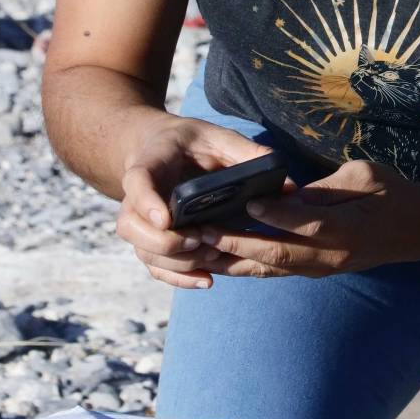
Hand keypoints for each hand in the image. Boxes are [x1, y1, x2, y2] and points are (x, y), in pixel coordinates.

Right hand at [116, 115, 288, 290]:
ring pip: (142, 250)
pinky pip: (155, 266)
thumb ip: (249, 155)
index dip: (146, 202)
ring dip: (175, 262)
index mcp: (152, 161)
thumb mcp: (219, 138)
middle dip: (164, 241)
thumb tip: (288, 187)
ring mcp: (141, 221)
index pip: (137, 181)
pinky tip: (207, 281)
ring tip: (210, 259)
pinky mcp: (151, 240)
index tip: (166, 219)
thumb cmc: (193, 143)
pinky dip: (178, 278)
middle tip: (199, 240)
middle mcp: (137, 196)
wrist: (160, 148)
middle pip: (131, 226)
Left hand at [188, 157, 419, 279]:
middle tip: (204, 232)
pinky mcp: (315, 271)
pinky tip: (220, 258)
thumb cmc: (393, 194)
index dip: (276, 215)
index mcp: (349, 228)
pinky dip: (247, 266)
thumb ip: (327, 188)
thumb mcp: (365, 176)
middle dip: (239, 244)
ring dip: (234, 262)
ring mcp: (323, 268)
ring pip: (272, 269)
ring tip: (199, 251)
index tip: (247, 202)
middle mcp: (333, 256)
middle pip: (280, 254)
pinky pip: (276, 271)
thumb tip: (290, 195)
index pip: (307, 223)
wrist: (417, 230)